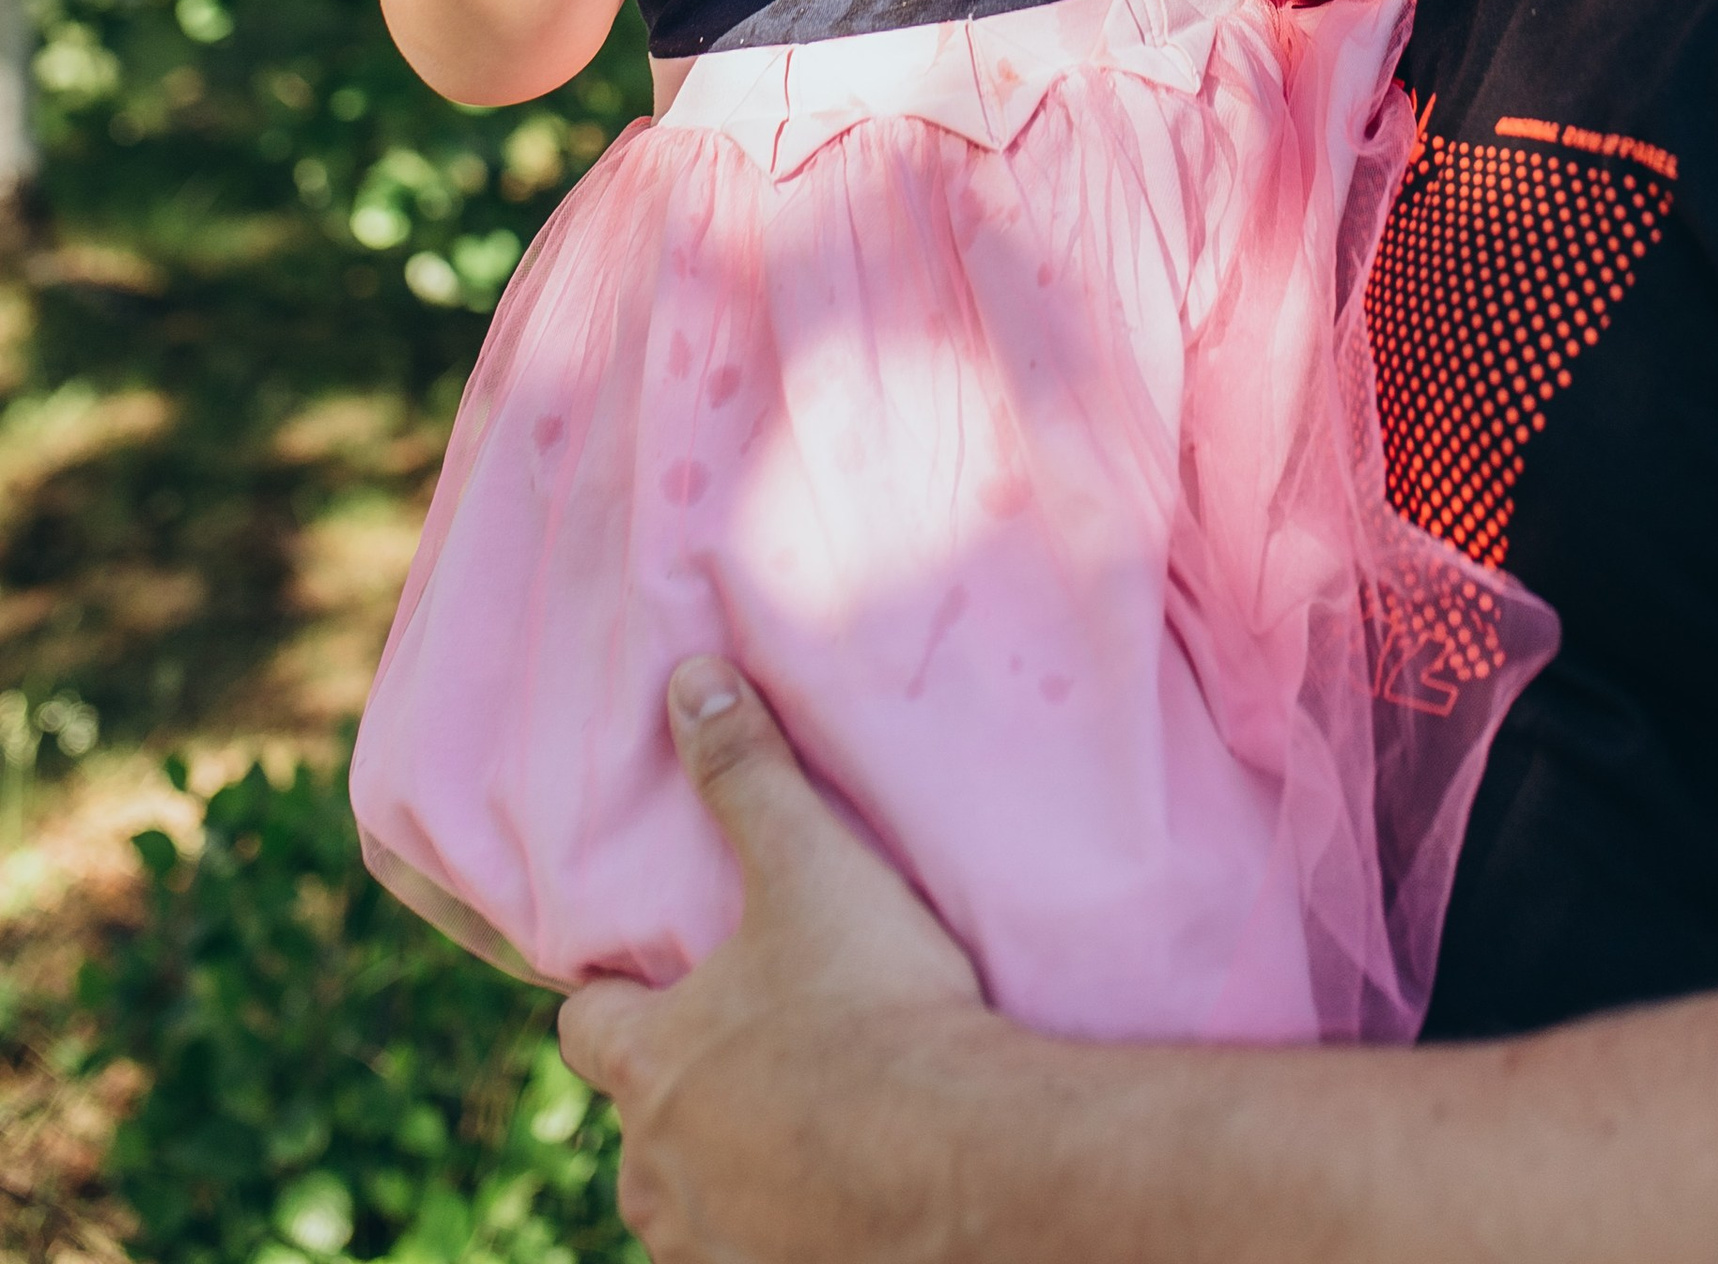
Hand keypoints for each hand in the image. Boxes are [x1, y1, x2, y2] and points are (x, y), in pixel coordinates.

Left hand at [559, 659, 997, 1263]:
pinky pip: (755, 1254)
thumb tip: (690, 679)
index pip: (585, 1025)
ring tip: (805, 1126)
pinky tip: (839, 1199)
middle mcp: (656, 1168)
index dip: (614, 996)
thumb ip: (746, 774)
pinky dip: (782, 1229)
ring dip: (727, 1169)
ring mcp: (711, 1243)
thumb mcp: (810, 870)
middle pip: (638, 1126)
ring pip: (689, 1205)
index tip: (653, 977)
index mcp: (651, 1063)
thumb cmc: (875, 1008)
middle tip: (756, 1052)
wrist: (963, 1161)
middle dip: (680, 1094)